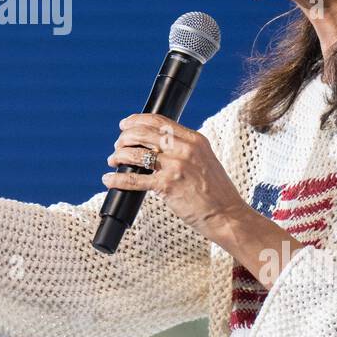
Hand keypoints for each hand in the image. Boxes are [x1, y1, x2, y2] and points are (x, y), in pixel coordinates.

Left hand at [103, 113, 250, 243]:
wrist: (228, 215)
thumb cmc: (216, 191)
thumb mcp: (205, 159)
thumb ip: (184, 149)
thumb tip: (156, 145)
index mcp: (194, 139)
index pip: (159, 120)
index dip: (136, 120)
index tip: (124, 124)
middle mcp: (185, 149)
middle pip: (142, 134)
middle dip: (124, 138)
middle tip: (117, 146)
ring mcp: (175, 167)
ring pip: (135, 154)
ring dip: (118, 156)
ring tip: (113, 160)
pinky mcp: (167, 186)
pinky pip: (134, 180)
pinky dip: (117, 179)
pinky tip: (109, 180)